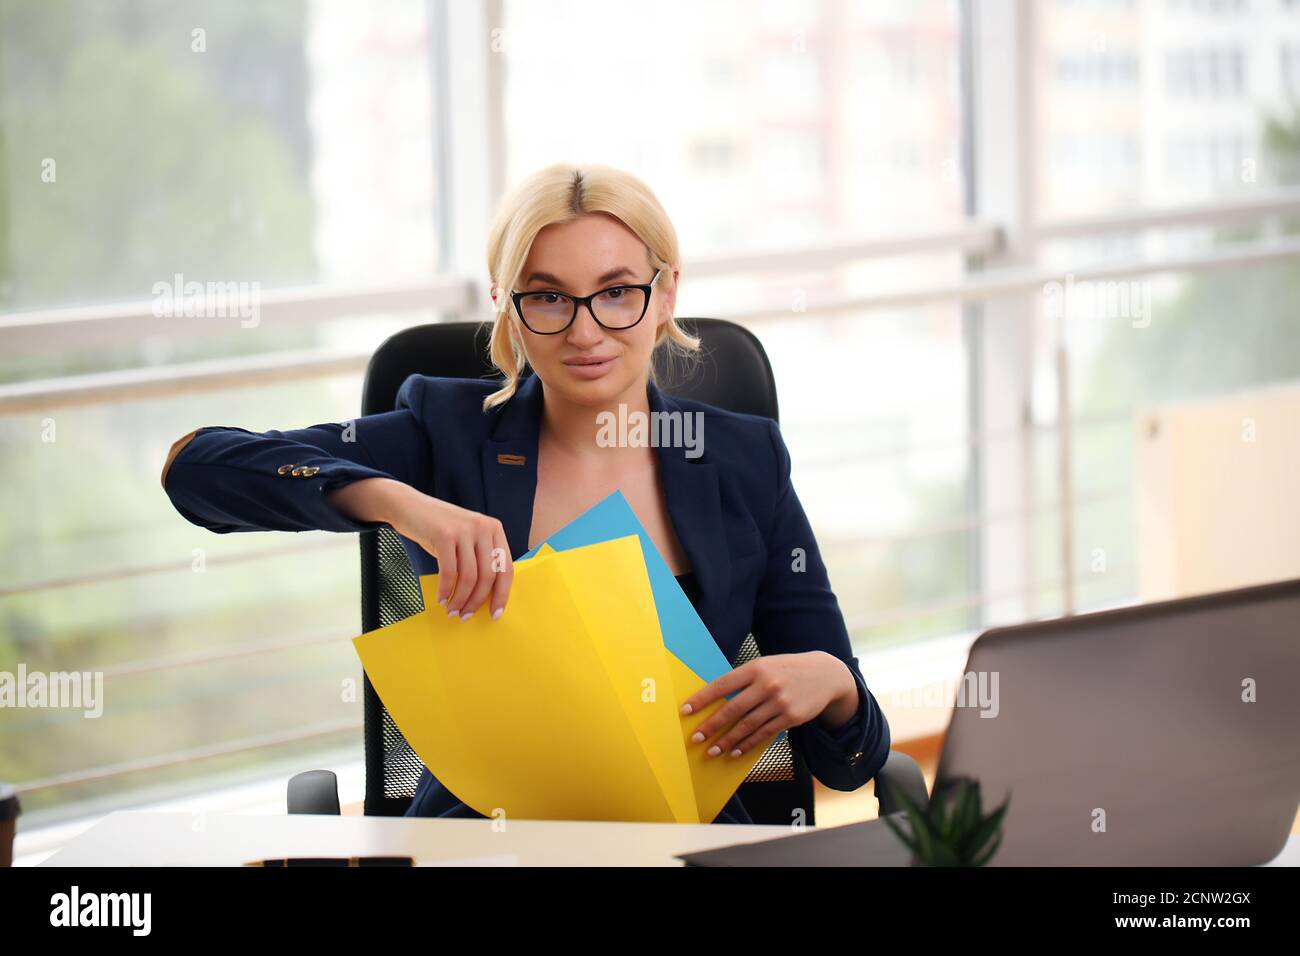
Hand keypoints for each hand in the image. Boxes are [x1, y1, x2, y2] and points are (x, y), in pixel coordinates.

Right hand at [361, 481, 513, 620]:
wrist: (409, 506)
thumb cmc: (439, 530)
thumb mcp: (466, 539)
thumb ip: (480, 559)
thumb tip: (488, 597)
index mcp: (494, 529)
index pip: (506, 568)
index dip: (502, 594)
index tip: (495, 614)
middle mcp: (483, 527)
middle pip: (489, 576)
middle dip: (478, 601)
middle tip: (466, 616)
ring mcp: (464, 530)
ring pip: (469, 577)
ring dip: (461, 600)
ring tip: (452, 611)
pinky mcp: (444, 535)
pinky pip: (449, 572)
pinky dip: (445, 590)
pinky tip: (441, 599)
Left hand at [680, 651, 856, 757]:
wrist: (826, 674)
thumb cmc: (787, 670)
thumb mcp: (766, 666)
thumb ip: (744, 680)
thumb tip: (716, 700)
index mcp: (756, 668)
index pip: (722, 685)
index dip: (702, 699)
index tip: (685, 711)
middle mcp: (767, 684)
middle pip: (733, 709)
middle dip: (711, 726)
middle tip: (696, 738)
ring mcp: (780, 702)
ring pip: (747, 726)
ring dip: (727, 740)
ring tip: (713, 751)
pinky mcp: (791, 717)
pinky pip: (764, 734)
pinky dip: (747, 745)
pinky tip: (735, 751)